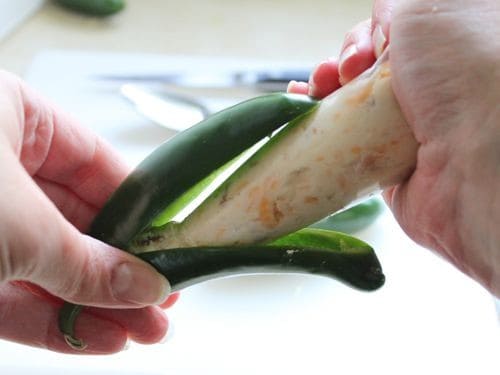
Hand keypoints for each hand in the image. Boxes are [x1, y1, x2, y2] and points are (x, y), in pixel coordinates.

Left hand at [0, 71, 177, 352]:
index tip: (171, 249)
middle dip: (120, 272)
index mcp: (13, 118)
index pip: (99, 167)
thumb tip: (144, 285)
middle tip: (160, 303)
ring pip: (48, 265)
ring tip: (142, 332)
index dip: (141, 213)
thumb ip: (85, 260)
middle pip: (79, 224)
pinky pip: (12, 295)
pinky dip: (53, 321)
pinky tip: (98, 339)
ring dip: (96, 305)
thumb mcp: (18, 223)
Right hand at [289, 0, 499, 296]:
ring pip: (351, 102)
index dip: (368, 37)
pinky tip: (303, 109)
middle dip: (341, 63)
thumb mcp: (429, 10)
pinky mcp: (385, 162)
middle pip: (366, 67)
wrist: (472, 162)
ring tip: (315, 89)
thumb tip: (380, 28)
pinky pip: (343, 140)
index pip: (392, 35)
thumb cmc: (462, 74)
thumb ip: (397, 9)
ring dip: (324, 89)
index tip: (362, 52)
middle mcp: (428, 88)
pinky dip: (318, 125)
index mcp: (445, 50)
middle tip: (342, 73)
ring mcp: (405, 127)